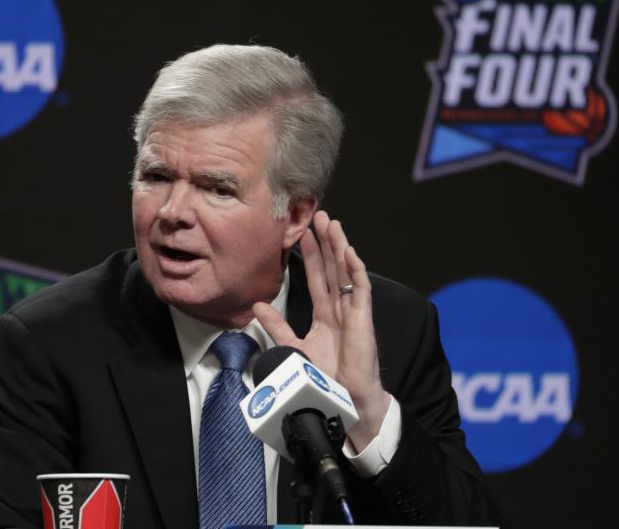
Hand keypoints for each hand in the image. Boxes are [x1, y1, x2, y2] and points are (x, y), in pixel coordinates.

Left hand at [253, 210, 390, 450]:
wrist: (343, 402)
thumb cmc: (325, 379)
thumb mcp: (293, 347)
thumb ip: (277, 326)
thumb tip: (256, 306)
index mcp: (325, 316)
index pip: (317, 279)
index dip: (311, 256)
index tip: (302, 235)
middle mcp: (339, 310)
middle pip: (332, 268)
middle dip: (326, 242)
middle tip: (319, 216)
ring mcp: (353, 313)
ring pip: (346, 272)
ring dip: (340, 247)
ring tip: (333, 224)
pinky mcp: (363, 320)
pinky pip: (361, 289)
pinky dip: (356, 270)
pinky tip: (349, 252)